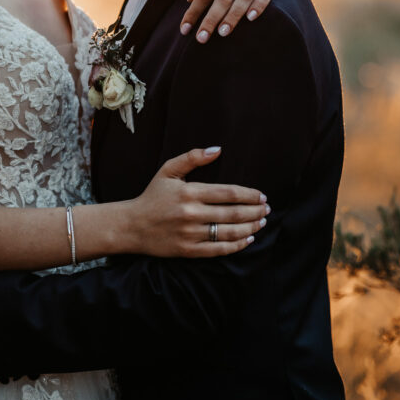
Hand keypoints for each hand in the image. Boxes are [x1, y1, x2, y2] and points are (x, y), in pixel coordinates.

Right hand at [129, 147, 268, 256]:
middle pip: (233, 213)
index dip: (249, 195)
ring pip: (229, 232)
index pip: (229, 193)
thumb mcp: (168, 170)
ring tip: (261, 223)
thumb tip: (218, 149)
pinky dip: (237, 245)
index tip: (262, 196)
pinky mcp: (189, 250)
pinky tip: (248, 239)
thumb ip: (192, 158)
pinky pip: (219, 249)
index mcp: (190, 192)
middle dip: (255, 211)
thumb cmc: (153, 196)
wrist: (132, 225)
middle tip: (267, 210)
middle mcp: (192, 213)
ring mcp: (191, 233)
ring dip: (250, 228)